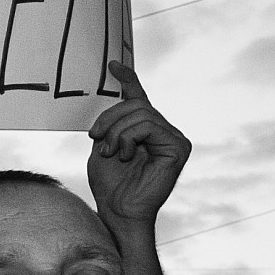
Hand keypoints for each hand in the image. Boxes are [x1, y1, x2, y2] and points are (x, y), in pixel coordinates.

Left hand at [86, 63, 189, 230]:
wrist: (117, 210)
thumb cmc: (109, 183)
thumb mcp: (103, 145)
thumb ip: (111, 124)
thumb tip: (113, 100)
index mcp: (145, 130)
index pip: (139, 98)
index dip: (128, 79)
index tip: (113, 65)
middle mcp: (164, 130)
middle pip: (136, 104)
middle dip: (109, 118)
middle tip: (95, 138)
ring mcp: (174, 138)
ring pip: (141, 113)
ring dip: (116, 131)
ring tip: (110, 151)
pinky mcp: (179, 147)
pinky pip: (149, 126)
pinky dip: (128, 137)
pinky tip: (125, 154)